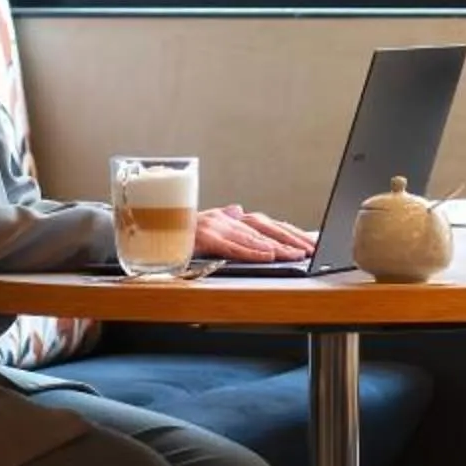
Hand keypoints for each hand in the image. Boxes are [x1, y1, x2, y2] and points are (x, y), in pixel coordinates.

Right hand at [194, 205, 316, 263]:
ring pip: (253, 237)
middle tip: (311, 250)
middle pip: (266, 227)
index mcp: (232, 217)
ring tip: (295, 255)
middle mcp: (227, 218)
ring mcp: (216, 225)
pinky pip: (233, 246)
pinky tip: (267, 256)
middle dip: (291, 239)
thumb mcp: (208, 226)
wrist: (153, 229)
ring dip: (277, 246)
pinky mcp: (205, 236)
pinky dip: (251, 251)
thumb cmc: (182, 232)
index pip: (269, 225)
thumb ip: (226, 220)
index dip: (291, 233)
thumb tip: (239, 209)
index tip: (312, 243)